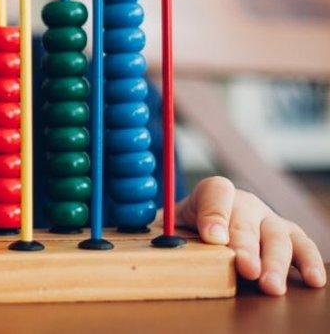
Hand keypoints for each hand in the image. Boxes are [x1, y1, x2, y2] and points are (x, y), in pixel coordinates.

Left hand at [177, 176, 325, 294]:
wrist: (202, 230)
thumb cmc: (186, 228)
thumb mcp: (171, 224)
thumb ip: (170, 228)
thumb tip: (167, 240)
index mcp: (214, 193)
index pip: (216, 193)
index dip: (215, 214)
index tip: (213, 238)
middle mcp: (245, 203)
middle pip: (247, 222)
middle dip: (246, 247)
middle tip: (246, 269)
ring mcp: (268, 219)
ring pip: (276, 237)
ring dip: (275, 262)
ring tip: (270, 286)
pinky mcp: (287, 236)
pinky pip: (302, 245)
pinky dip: (309, 262)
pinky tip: (312, 280)